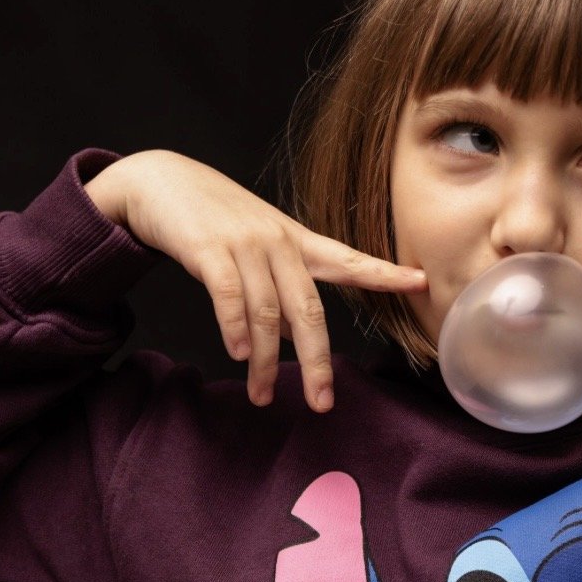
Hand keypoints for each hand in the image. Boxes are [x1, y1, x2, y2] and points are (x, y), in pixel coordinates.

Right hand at [83, 150, 427, 411]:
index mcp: (296, 242)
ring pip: (267, 313)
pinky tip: (237, 354)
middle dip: (317, 360)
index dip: (384, 273)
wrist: (159, 179)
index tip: (422, 282)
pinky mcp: (208, 248)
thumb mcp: (257, 248)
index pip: (349, 259)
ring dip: (264, 361)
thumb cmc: (213, 219)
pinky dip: (235, 328)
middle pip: (309, 309)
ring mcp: (244, 244)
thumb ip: (279, 289)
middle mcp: (278, 242)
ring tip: (262, 394)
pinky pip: (229, 295)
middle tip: (321, 402)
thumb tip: (292, 338)